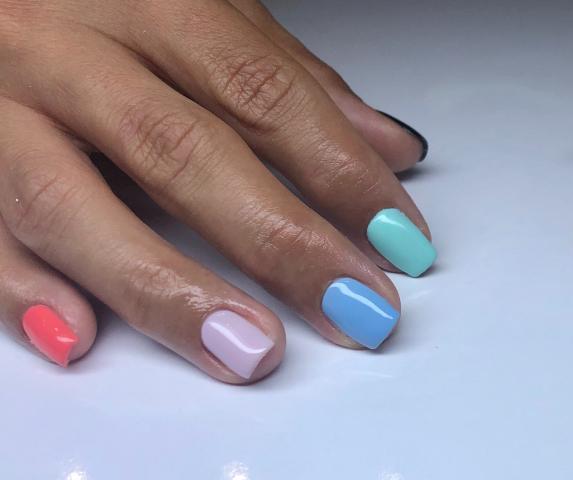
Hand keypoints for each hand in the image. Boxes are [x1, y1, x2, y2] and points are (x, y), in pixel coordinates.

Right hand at [0, 0, 434, 382]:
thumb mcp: (198, 11)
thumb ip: (289, 80)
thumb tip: (388, 149)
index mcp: (148, 0)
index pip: (263, 92)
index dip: (339, 169)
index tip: (396, 239)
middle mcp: (66, 46)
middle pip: (181, 151)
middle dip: (278, 241)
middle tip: (351, 306)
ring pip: (71, 203)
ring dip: (165, 287)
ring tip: (244, 347)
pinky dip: (24, 288)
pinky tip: (81, 333)